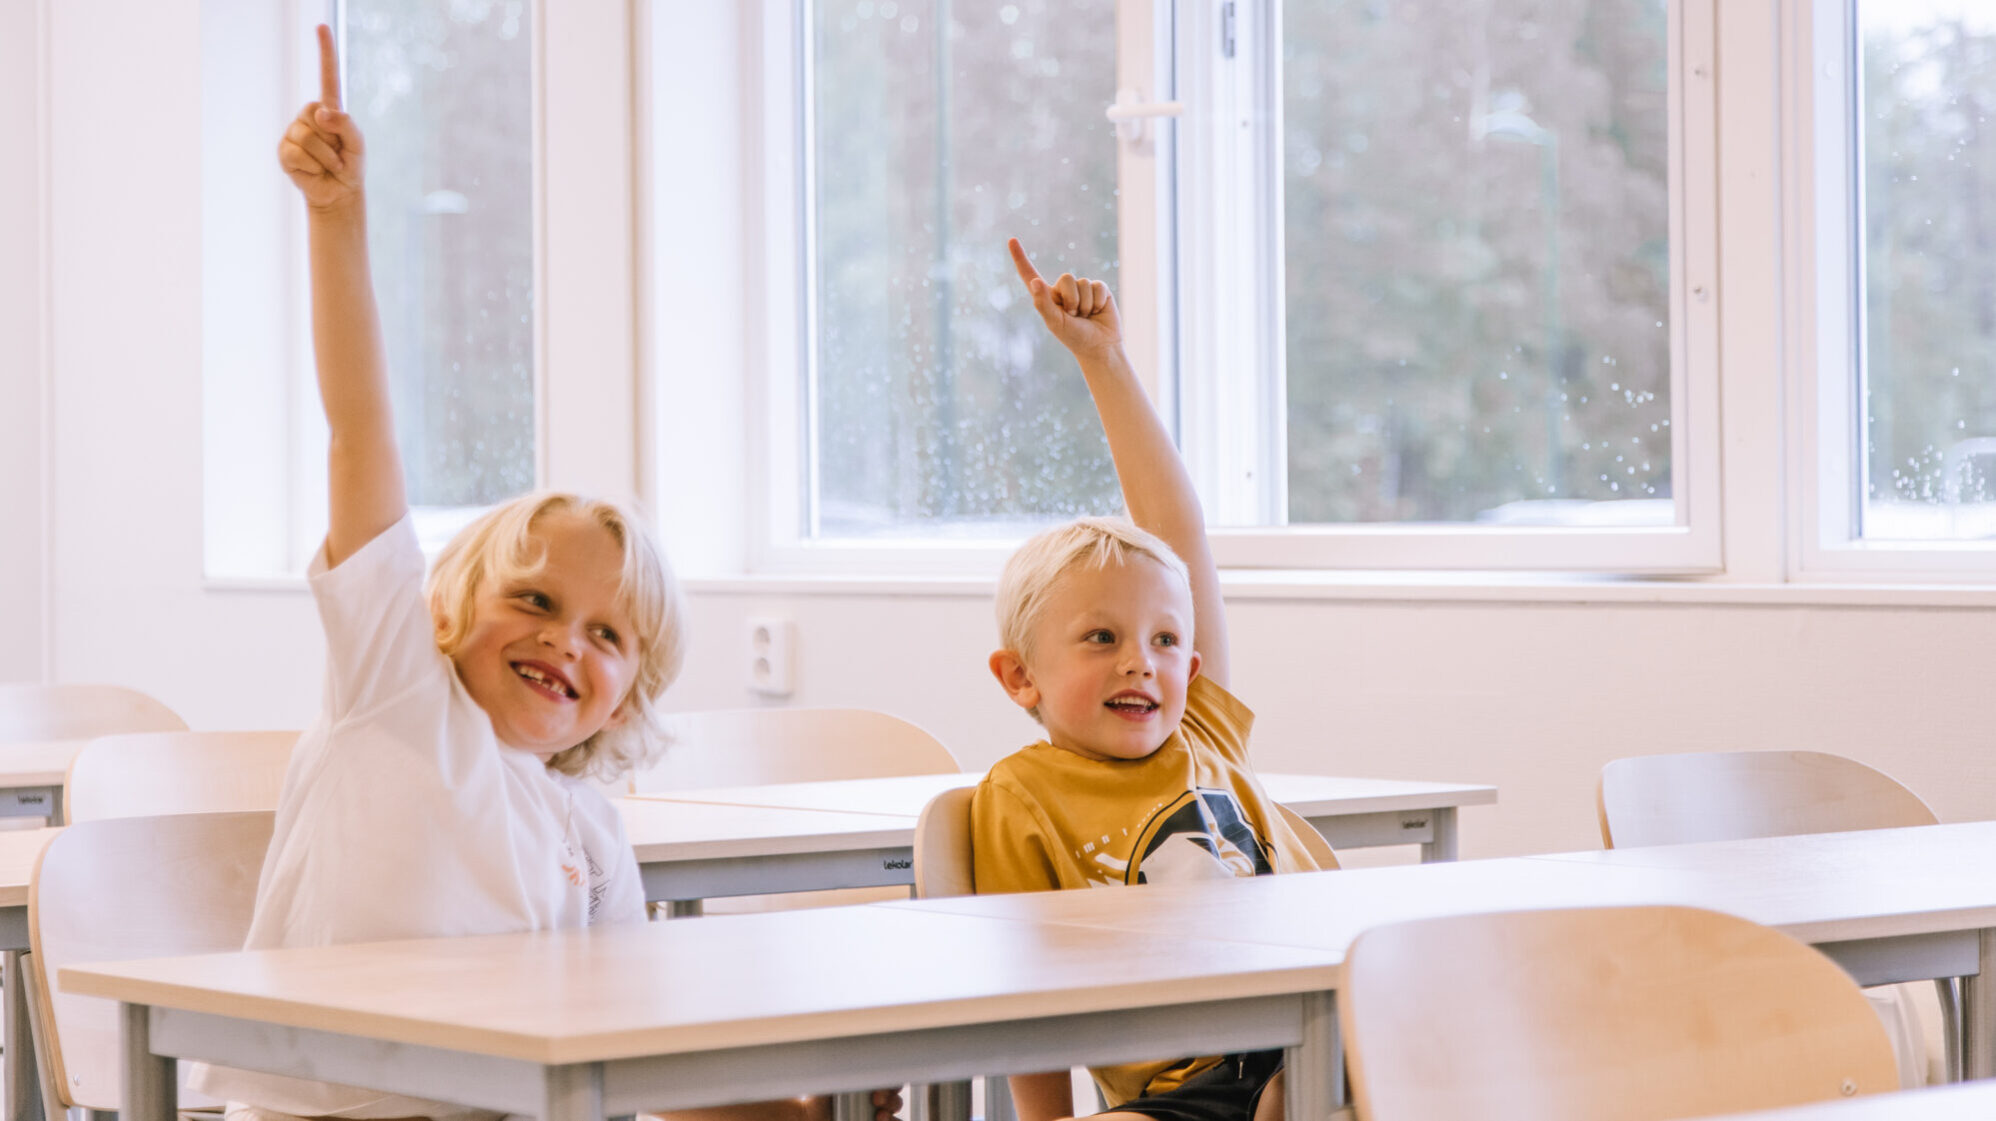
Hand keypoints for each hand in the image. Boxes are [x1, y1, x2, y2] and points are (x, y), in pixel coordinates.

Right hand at [277, 25, 365, 211]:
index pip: (327, 76)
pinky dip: (311, 167)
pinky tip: (313, 171)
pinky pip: (297, 154)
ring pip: (307, 137)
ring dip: (324, 158)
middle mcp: (308, 116)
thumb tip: (322, 112)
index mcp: (328, 109)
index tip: (321, 26)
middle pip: (315, 116)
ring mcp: (293, 132)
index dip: (325, 52)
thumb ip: (346, 125)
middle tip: (337, 154)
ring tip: (328, 165)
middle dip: (332, 141)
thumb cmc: (350, 165)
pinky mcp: (284, 151)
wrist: (338, 193)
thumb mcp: (357, 145)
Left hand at [1009, 237, 1122, 360]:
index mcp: (1046, 296)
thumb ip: (1044, 303)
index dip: (1020, 257)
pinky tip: (1099, 311)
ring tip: (1086, 316)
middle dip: (1072, 300)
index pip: (1029, 274)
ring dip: (1086, 304)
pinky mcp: (1099, 288)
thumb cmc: (1075, 337)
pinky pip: (1097, 286)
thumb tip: (1034, 281)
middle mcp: (1063, 289)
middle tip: (1074, 316)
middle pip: (1066, 278)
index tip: (1011, 240)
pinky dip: (1098, 301)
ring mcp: (1081, 288)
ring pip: (1082, 282)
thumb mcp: (1055, 323)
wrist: (1100, 346)